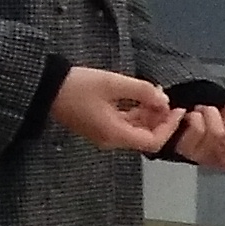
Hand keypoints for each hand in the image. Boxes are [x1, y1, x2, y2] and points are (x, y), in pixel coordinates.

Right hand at [52, 66, 180, 154]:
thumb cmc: (78, 86)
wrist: (46, 88)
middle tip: (166, 98)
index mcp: (115, 135)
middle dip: (160, 119)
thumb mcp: (113, 83)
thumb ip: (142, 91)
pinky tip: (140, 97)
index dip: (169, 127)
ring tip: (154, 93)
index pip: (153, 141)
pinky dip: (136, 114)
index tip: (178, 109)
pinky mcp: (99, 127)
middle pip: (146, 137)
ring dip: (149, 115)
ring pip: (136, 131)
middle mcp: (111, 140)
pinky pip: (125, 125)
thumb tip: (164, 99)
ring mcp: (104, 135)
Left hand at [166, 99, 224, 183]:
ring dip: (212, 116)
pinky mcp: (181, 148)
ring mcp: (198, 155)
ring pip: (216, 137)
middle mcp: (214, 158)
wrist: (180, 98)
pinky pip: (197, 131)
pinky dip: (196, 117)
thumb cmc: (207, 109)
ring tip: (203, 110)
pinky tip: (191, 115)